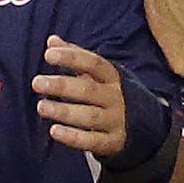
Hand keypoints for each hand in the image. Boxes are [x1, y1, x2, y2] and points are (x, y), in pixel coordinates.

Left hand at [32, 35, 127, 155]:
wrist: (146, 126)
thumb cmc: (111, 94)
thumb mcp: (99, 74)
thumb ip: (76, 56)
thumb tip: (52, 40)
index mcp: (112, 77)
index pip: (93, 63)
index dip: (71, 57)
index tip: (48, 54)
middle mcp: (116, 97)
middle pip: (89, 89)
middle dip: (62, 85)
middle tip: (36, 82)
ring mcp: (116, 120)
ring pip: (89, 116)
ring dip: (64, 111)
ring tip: (41, 106)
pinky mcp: (112, 142)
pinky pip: (92, 141)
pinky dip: (73, 137)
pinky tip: (54, 131)